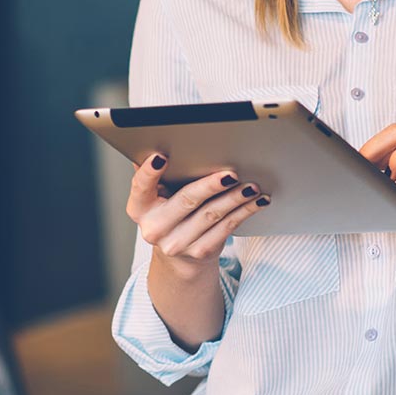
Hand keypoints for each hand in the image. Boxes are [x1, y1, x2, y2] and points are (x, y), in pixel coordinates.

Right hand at [126, 154, 269, 273]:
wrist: (180, 252)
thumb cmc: (170, 212)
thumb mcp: (156, 195)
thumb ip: (155, 173)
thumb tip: (154, 142)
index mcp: (139, 208)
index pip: (140, 187)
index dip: (149, 172)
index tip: (161, 156)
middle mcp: (154, 228)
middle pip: (185, 201)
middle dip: (210, 185)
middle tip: (230, 174)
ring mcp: (177, 243)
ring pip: (212, 215)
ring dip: (235, 198)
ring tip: (251, 186)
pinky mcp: (200, 251)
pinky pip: (227, 228)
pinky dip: (244, 212)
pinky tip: (256, 201)